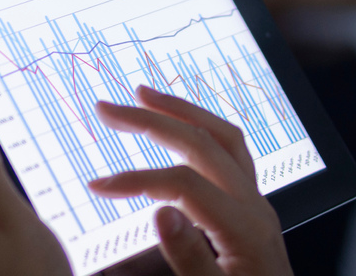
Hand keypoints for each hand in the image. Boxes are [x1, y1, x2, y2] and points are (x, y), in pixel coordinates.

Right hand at [88, 86, 292, 275]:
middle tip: (108, 109)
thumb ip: (190, 259)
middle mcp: (256, 206)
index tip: (96, 186)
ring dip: (183, 112)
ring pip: (225, 138)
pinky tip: (182, 128)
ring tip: (145, 96)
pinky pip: (233, 153)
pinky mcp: (253, 210)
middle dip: (154, 120)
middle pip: (204, 143)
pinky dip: (203, 131)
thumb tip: (160, 209)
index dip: (137, 179)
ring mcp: (258, 205)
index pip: (184, 184)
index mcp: (245, 228)